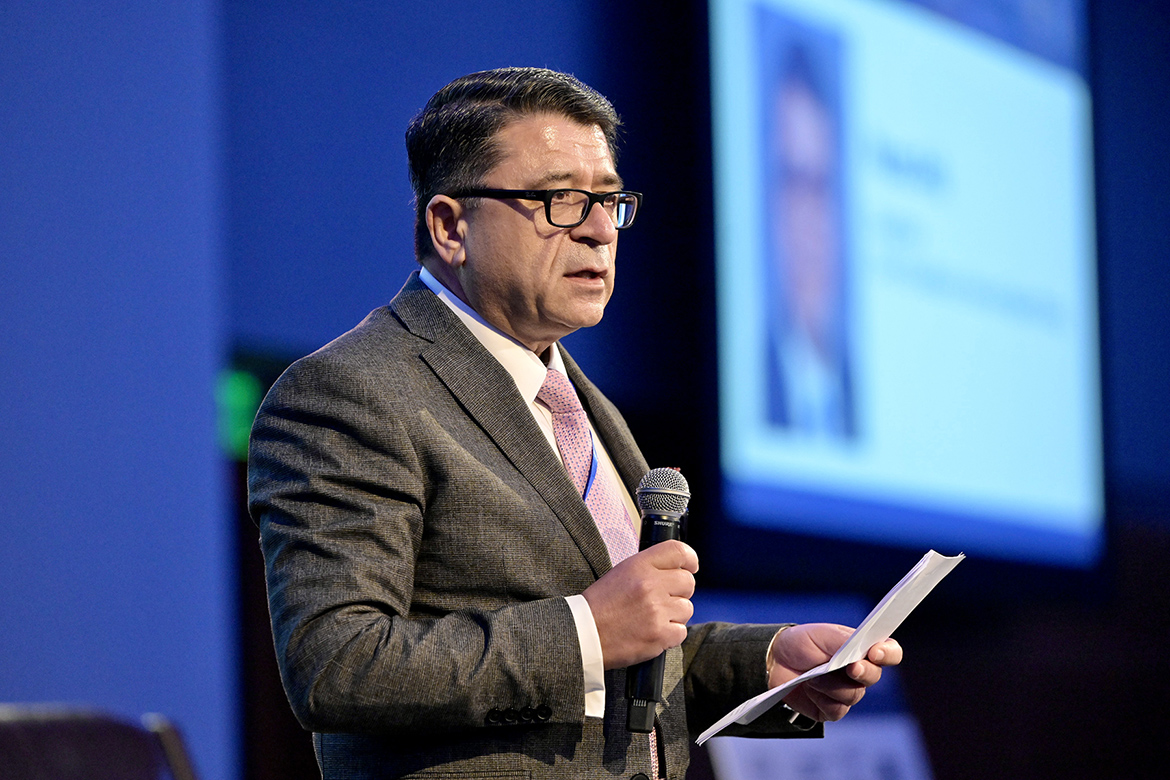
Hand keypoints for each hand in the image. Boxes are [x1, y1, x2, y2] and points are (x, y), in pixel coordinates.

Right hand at [582, 540, 698, 668]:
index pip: (679, 551)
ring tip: (653, 618)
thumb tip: (674, 568)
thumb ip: (648, 568)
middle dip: (680, 591)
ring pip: (687, 608)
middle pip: (688, 582)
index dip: (690, 559)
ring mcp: (656, 611)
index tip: (690, 566)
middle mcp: (651, 585)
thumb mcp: (621, 573)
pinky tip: (653, 632)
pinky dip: (670, 635)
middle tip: (664, 599)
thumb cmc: (600, 605)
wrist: (584, 633)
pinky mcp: (659, 635)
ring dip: (674, 615)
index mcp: (639, 566)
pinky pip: (681, 632)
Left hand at [768, 623, 902, 721]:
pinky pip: (837, 709)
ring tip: (813, 675)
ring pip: (854, 695)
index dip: (888, 653)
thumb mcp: (822, 634)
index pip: (889, 652)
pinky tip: (810, 688)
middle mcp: (857, 671)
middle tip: (850, 667)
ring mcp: (846, 691)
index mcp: (860, 648)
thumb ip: (845, 641)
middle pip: (875, 676)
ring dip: (832, 685)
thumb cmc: (800, 643)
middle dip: (863, 672)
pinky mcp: (832, 709)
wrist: (773, 661)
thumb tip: (865, 650)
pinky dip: (822, 698)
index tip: (876, 652)